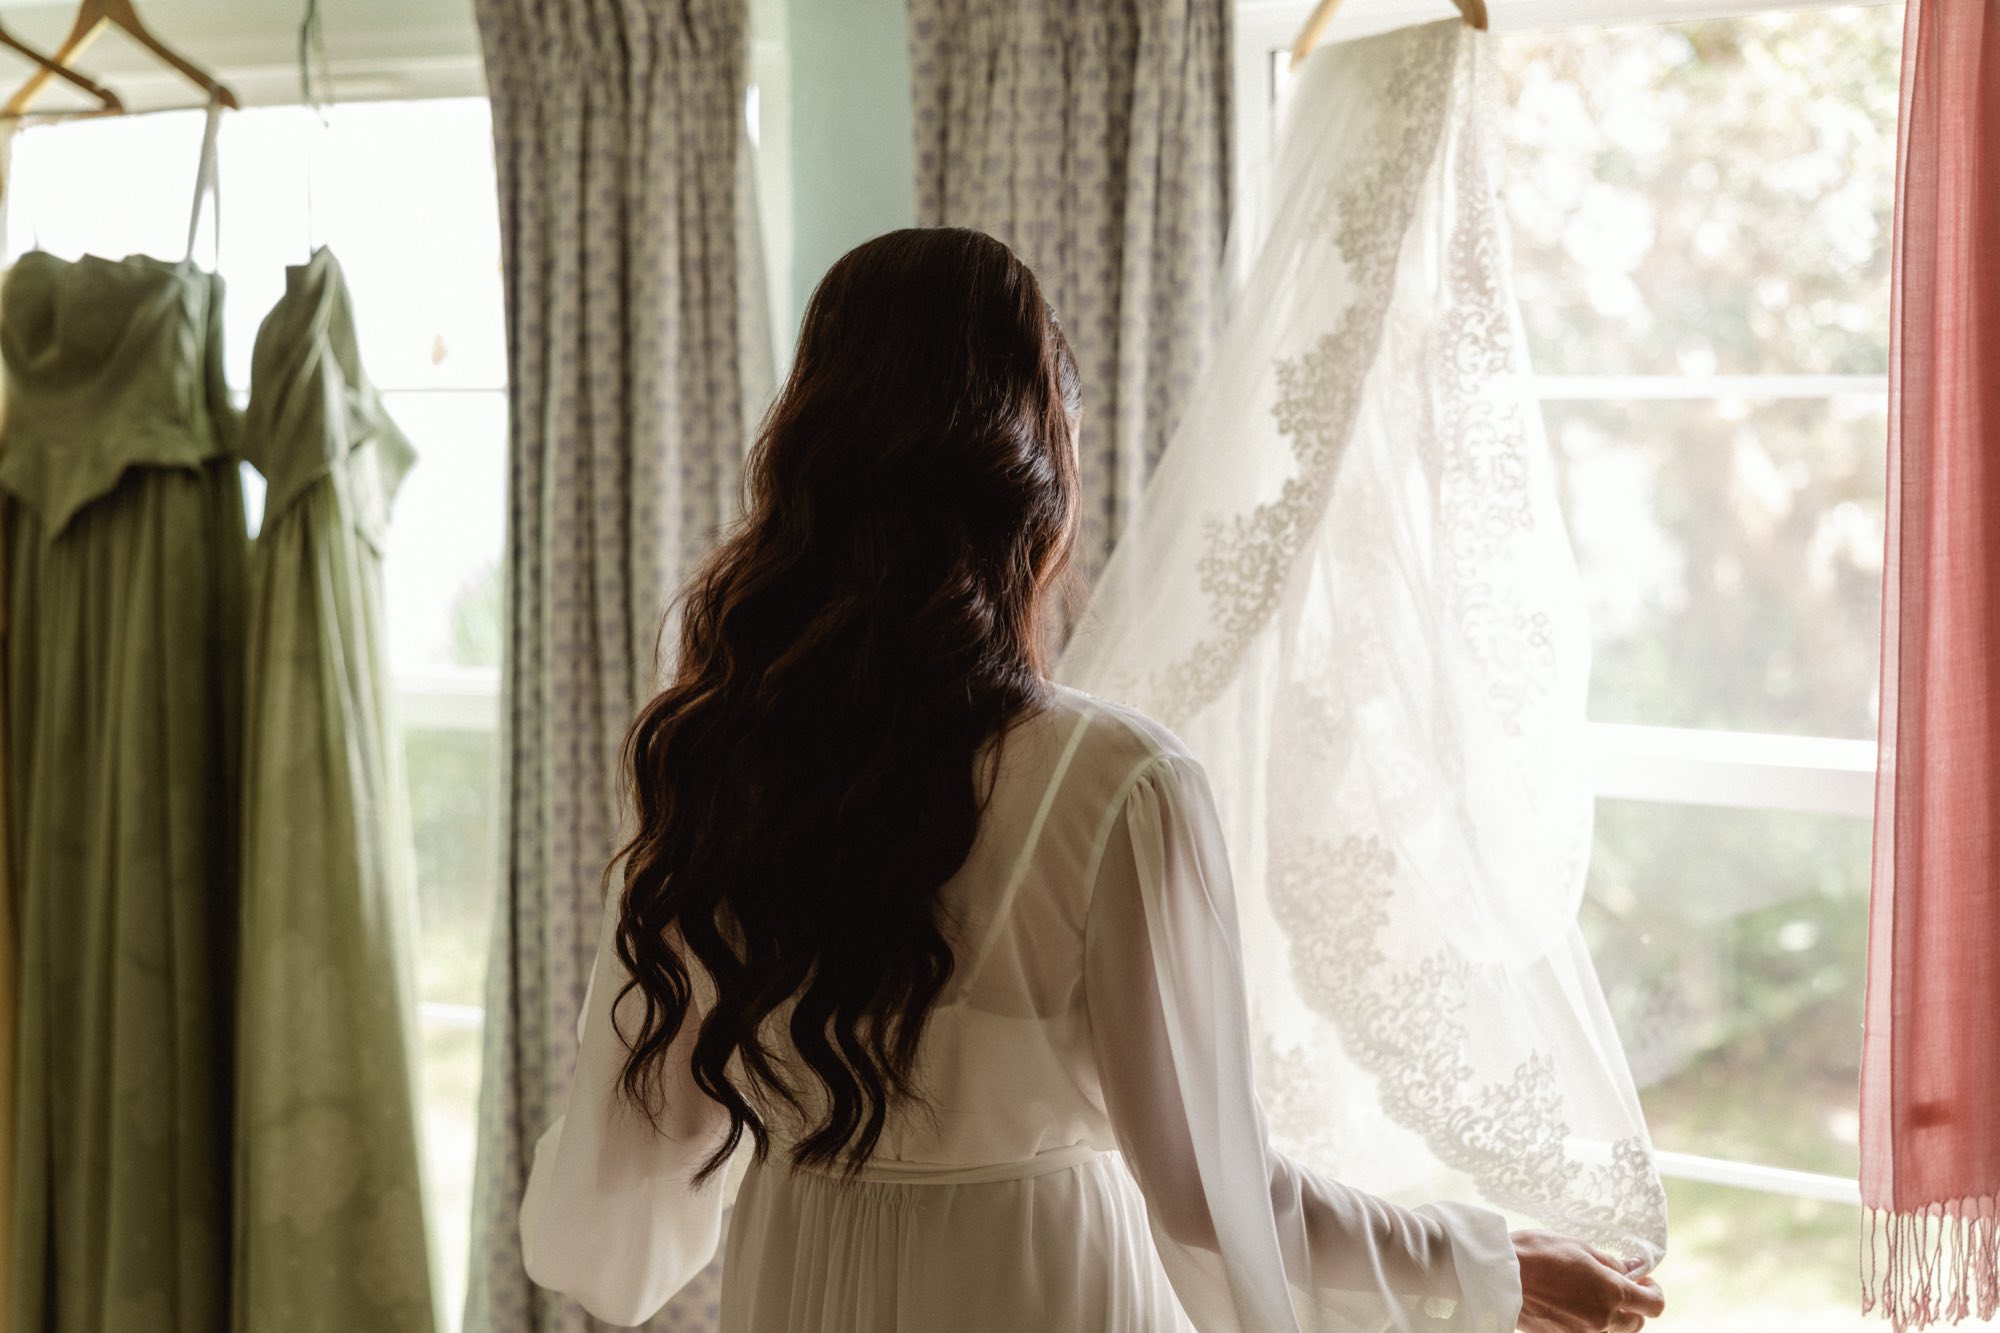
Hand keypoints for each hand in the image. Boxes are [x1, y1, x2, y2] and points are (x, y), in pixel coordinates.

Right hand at [1511, 1231, 1665, 1332]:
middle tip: (1615, 1287)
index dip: (1653, 1292)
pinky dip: (1586, 1324)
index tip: (1644, 1281)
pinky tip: (1569, 1306)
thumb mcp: (1578, 1247)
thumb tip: (1634, 1268)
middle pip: (1637, 1323)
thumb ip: (1611, 1262)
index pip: (1654, 1305)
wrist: (1497, 1277)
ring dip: (1610, 1317)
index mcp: (1611, 1293)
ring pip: (1612, 1332)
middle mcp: (1603, 1320)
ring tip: (1588, 1296)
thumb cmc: (1536, 1254)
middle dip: (1632, 1306)